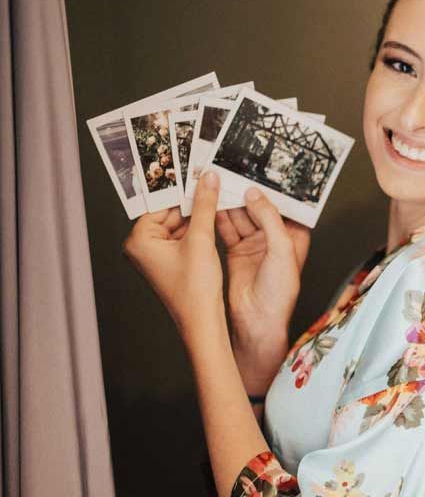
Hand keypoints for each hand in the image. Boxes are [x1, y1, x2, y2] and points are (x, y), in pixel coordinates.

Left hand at [123, 170, 224, 340]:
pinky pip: (183, 238)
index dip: (181, 191)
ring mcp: (156, 256)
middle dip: (191, 204)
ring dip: (197, 217)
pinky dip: (198, 231)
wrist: (203, 321)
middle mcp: (142, 247)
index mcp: (138, 240)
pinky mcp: (170, 263)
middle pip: (169, 213)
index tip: (198, 176)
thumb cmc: (194, 289)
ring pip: (178, 225)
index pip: (160, 204)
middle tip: (210, 186)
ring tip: (215, 204)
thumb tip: (207, 180)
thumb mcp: (201, 239)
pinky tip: (213, 225)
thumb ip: (204, 206)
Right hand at [215, 187, 309, 396]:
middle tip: (233, 169)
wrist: (257, 322)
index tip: (261, 167)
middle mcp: (275, 239)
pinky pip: (227, 228)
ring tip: (218, 180)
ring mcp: (255, 244)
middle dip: (247, 191)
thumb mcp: (280, 250)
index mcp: (294, 237)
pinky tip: (210, 201)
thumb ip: (268, 218)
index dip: (274, 188)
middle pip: (260, 207)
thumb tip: (254, 193)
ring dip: (230, 201)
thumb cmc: (279, 292)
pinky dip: (218, 216)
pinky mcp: (236, 251)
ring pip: (241, 216)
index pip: (286, 206)